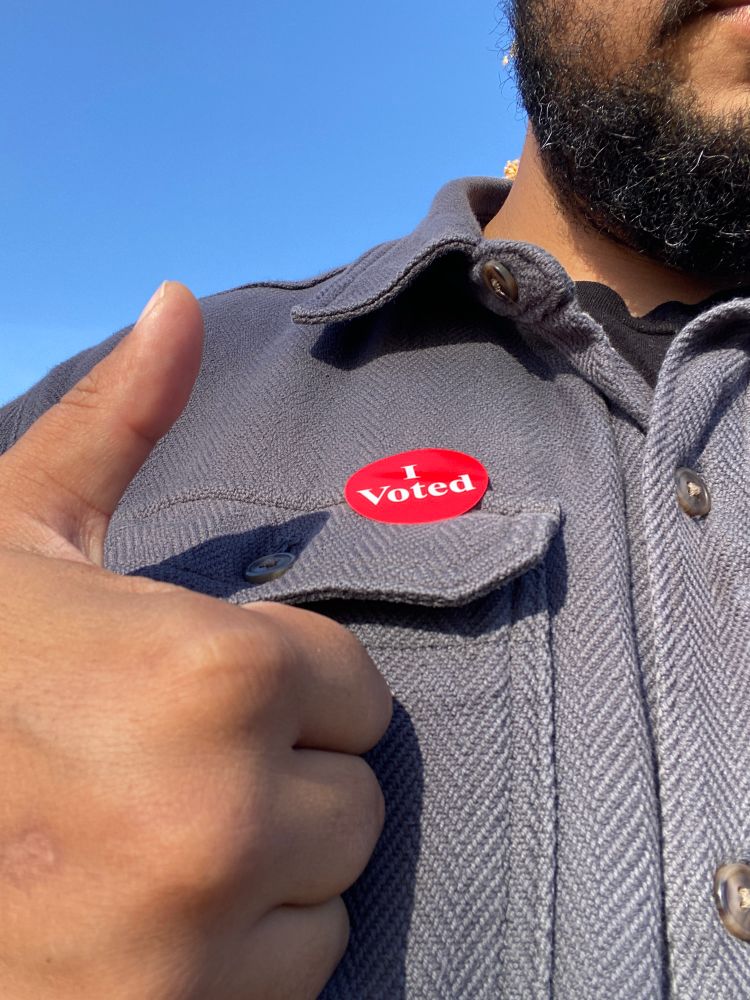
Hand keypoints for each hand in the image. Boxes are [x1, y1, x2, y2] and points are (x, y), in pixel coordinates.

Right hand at [0, 283, 391, 998]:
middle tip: (171, 770)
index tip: (206, 691)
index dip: (288, 687)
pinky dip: (235, 958)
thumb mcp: (23, 536)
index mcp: (212, 671)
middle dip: (284, 778)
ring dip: (265, 872)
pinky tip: (142, 922)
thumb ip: (121, 422)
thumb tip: (178, 303)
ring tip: (151, 845)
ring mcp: (194, 945)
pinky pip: (287, 984)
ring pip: (328, 899)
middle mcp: (221, 815)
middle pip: (355, 801)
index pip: (358, 692)